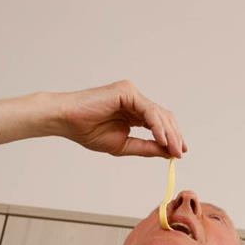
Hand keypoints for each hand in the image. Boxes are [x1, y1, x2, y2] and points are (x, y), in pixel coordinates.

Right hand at [0, 80, 185, 157]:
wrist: (65, 121)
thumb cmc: (87, 131)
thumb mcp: (123, 145)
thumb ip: (145, 147)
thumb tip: (168, 153)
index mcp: (134, 113)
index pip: (159, 123)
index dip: (171, 137)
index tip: (179, 154)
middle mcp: (135, 100)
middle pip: (164, 117)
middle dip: (174, 136)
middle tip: (179, 153)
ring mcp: (131, 94)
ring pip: (159, 114)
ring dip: (169, 133)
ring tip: (173, 149)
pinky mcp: (126, 91)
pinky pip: (148, 110)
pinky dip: (157, 125)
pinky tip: (162, 139)